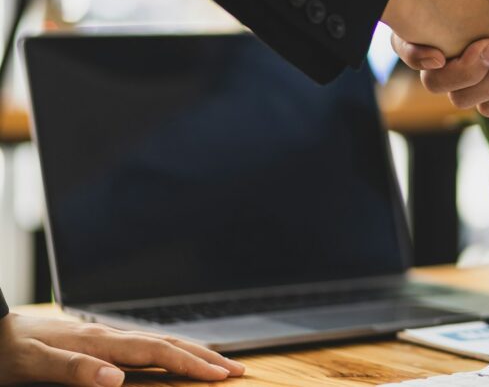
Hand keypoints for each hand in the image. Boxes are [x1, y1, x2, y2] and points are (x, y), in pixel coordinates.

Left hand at [0, 313, 243, 385]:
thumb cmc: (6, 352)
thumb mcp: (32, 366)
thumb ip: (73, 372)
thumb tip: (117, 378)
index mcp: (100, 343)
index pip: (158, 353)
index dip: (193, 364)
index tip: (223, 374)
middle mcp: (108, 336)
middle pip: (169, 343)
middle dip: (206, 356)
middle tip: (239, 369)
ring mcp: (104, 337)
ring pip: (159, 341)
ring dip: (193, 351)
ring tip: (217, 361)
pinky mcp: (96, 342)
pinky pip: (144, 345)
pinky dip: (170, 350)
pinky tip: (172, 355)